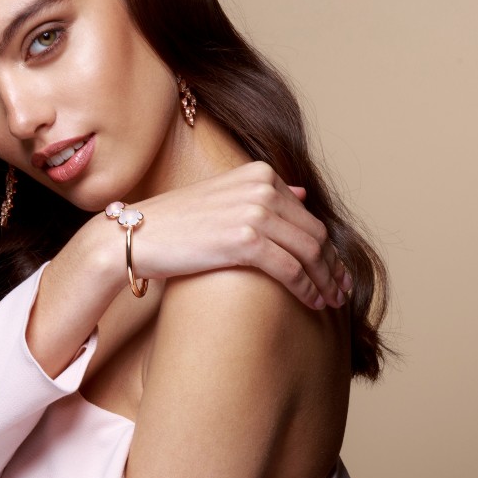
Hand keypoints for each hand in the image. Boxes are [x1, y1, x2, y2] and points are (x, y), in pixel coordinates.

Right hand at [125, 162, 350, 309]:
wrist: (137, 236)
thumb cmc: (178, 223)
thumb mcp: (225, 197)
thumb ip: (264, 193)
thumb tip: (302, 191)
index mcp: (260, 174)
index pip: (306, 214)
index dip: (326, 246)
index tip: (335, 269)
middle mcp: (262, 187)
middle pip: (314, 233)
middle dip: (332, 266)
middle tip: (341, 291)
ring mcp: (254, 211)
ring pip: (309, 252)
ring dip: (325, 281)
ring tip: (331, 302)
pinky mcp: (245, 240)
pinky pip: (291, 269)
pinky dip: (307, 288)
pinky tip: (312, 303)